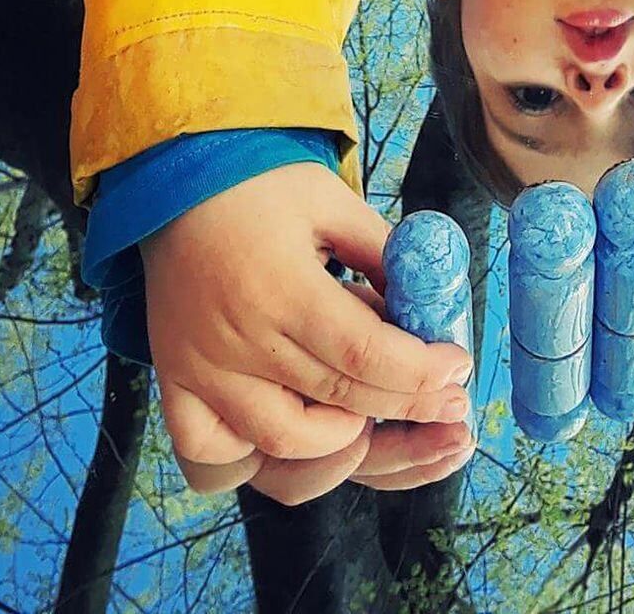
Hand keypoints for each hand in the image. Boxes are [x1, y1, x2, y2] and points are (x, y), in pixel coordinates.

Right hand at [142, 164, 474, 488]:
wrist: (174, 178)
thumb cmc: (261, 183)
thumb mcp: (333, 201)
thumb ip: (383, 254)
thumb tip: (431, 305)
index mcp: (282, 288)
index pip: (365, 356)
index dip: (421, 371)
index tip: (459, 367)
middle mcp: (238, 341)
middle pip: (339, 400)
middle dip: (408, 405)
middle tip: (450, 400)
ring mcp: (202, 370)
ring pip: (283, 442)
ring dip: (341, 436)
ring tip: (373, 408)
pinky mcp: (175, 382)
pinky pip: (213, 454)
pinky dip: (256, 456)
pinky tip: (295, 428)